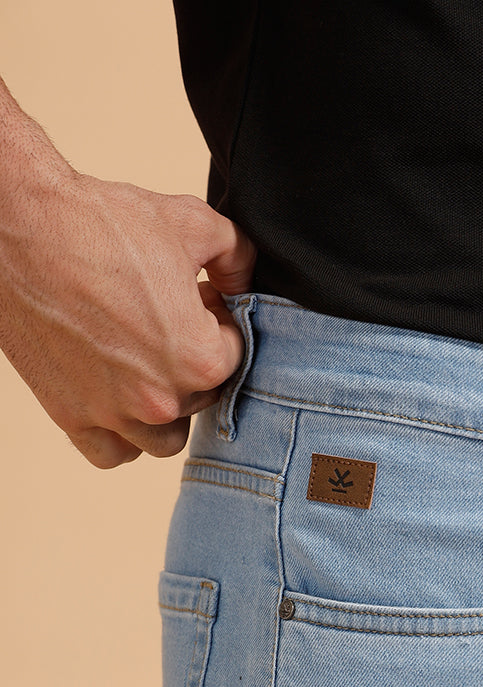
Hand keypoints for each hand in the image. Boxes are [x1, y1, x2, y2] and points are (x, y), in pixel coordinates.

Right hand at [0, 168, 255, 466]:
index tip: (198, 297)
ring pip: (164, 437)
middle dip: (193, 358)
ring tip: (149, 362)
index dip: (221, 319)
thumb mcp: (191, 221)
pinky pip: (114, 454)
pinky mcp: (71, 417)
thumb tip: (245, 282)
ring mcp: (114, 414)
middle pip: (202, 396)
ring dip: (166, 406)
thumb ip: (237, 254)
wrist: (19, 226)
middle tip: (166, 318)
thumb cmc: (100, 222)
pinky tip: (120, 397)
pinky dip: (122, 436)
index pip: (236, 353)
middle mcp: (160, 399)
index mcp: (199, 359)